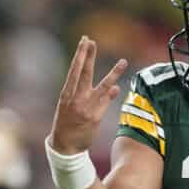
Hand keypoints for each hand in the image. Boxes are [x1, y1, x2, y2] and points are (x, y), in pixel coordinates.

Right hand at [49, 36, 127, 153]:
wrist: (65, 147)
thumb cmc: (66, 126)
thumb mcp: (68, 108)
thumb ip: (87, 96)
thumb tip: (114, 88)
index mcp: (66, 95)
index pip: (74, 70)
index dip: (80, 55)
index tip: (85, 41)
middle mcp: (75, 99)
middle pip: (84, 73)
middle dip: (88, 56)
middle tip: (92, 41)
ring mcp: (86, 107)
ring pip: (102, 86)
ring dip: (114, 73)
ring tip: (123, 61)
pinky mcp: (94, 117)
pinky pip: (105, 102)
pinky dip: (111, 94)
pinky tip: (117, 87)